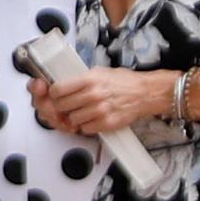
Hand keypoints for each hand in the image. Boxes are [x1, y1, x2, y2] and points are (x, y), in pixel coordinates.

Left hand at [31, 67, 171, 136]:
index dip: (54, 93)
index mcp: (89, 79)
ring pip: (72, 119)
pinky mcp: (107, 123)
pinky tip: (93, 118)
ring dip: (75, 117)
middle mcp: (93, 95)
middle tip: (68, 104)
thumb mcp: (98, 72)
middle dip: (62, 106)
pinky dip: (87, 125)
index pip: (57, 90)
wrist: (145, 93)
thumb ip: (79, 79)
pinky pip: (86, 129)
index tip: (56, 95)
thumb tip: (59, 85)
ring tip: (84, 110)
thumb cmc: (123, 82)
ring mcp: (100, 110)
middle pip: (61, 106)